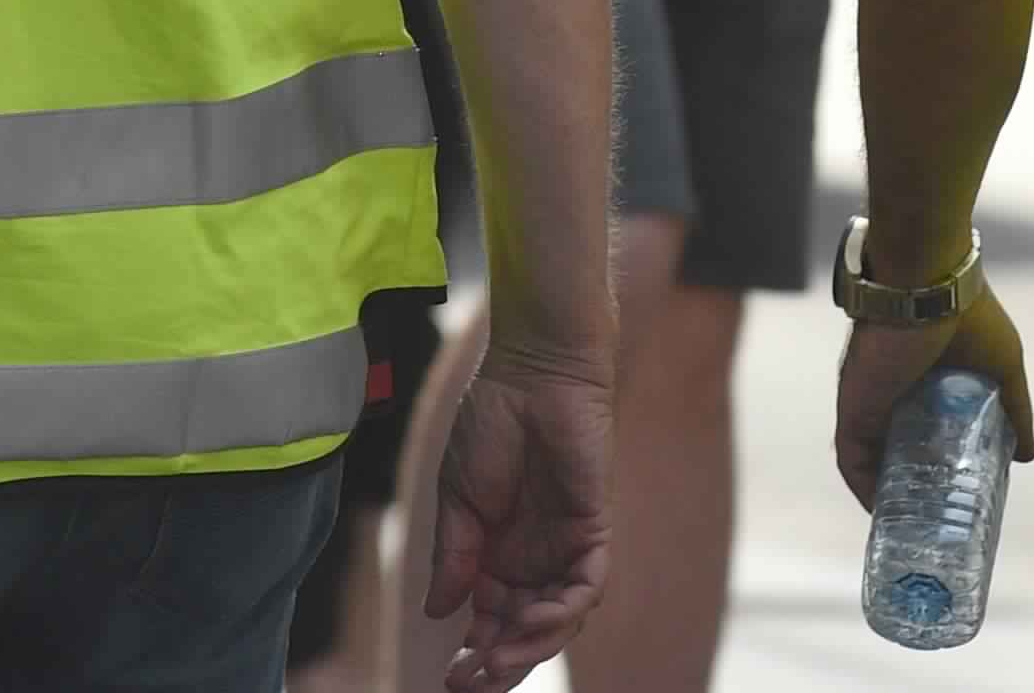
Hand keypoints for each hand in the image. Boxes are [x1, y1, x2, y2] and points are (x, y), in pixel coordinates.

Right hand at [420, 343, 610, 692]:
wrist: (530, 372)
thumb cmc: (490, 423)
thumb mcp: (457, 498)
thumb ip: (454, 557)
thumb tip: (440, 613)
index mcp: (498, 554)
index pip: (491, 619)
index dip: (475, 651)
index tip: (449, 678)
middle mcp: (534, 559)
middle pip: (524, 629)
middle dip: (500, 663)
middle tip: (469, 686)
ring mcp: (565, 547)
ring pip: (557, 618)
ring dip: (530, 645)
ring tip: (496, 664)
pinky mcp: (593, 530)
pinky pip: (586, 586)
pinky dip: (562, 611)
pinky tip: (532, 622)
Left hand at [833, 275, 1033, 510]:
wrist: (926, 285)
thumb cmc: (967, 315)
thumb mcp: (1005, 366)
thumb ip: (1015, 408)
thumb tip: (1028, 455)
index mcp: (927, 378)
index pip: (931, 429)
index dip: (945, 462)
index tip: (964, 494)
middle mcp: (895, 392)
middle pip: (899, 447)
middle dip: (916, 484)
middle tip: (939, 520)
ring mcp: (871, 402)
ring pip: (873, 458)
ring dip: (889, 491)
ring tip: (913, 527)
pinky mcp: (853, 409)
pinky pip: (851, 459)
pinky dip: (864, 487)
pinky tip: (883, 514)